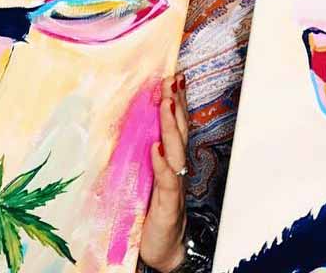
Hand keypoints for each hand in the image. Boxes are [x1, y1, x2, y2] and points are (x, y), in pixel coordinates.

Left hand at [139, 73, 189, 271]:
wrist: (166, 248)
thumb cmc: (156, 213)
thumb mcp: (151, 180)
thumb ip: (151, 157)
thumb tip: (146, 130)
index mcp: (171, 160)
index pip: (176, 126)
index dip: (176, 102)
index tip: (174, 77)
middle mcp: (177, 168)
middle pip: (179, 131)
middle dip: (176, 104)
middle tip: (172, 80)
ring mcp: (174, 184)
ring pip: (175, 150)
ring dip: (171, 126)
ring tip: (166, 104)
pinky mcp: (168, 202)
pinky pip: (167, 180)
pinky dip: (162, 163)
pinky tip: (156, 149)